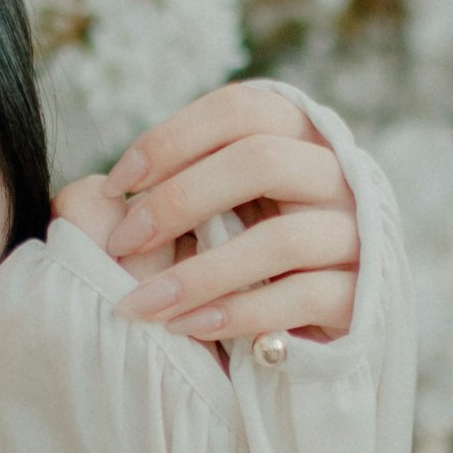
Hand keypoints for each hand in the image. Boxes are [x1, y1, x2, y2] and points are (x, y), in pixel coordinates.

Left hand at [54, 80, 360, 357]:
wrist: (320, 342)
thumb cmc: (250, 266)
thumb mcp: (222, 212)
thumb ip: (183, 188)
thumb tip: (87, 197)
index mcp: (301, 139)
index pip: (240, 110)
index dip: (171, 138)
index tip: (117, 184)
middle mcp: (338, 176)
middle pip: (260, 160)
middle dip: (178, 200)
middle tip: (124, 244)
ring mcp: (358, 236)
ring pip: (281, 238)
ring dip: (199, 273)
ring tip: (142, 304)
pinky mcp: (365, 298)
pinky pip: (302, 299)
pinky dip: (238, 313)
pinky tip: (189, 327)